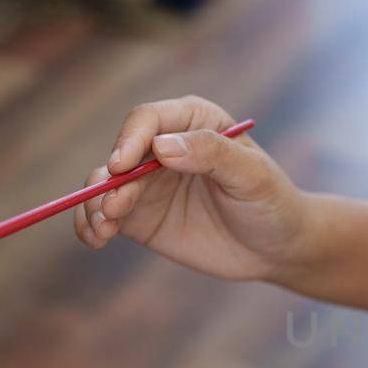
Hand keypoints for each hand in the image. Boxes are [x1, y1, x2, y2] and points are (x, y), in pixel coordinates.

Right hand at [75, 96, 317, 281]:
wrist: (277, 248)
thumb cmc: (271, 202)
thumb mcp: (252, 176)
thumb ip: (213, 154)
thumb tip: (162, 146)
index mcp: (193, 122)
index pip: (147, 120)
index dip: (129, 139)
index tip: (123, 166)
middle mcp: (162, 147)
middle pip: (119, 154)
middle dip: (109, 180)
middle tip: (112, 206)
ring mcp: (148, 183)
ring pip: (105, 185)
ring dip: (94, 203)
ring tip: (103, 228)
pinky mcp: (140, 216)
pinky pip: (104, 215)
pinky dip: (91, 224)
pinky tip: (95, 238)